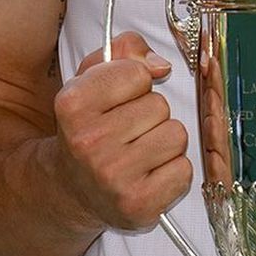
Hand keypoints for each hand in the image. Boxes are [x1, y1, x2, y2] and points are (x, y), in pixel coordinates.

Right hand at [54, 31, 191, 230]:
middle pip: (159, 105)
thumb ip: (125, 50)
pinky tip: (149, 174)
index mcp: (72, 104)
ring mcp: (113, 177)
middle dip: (150, 114)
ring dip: (164, 140)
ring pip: (176, 135)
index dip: (134, 83)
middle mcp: (88, 142)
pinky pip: (184, 170)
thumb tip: (161, 65)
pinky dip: (172, 170)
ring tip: (140, 150)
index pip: (136, 73)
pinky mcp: (138, 205)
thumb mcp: (92, 79)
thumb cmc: (90, 127)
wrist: (73, 188)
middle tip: (127, 130)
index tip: (118, 99)